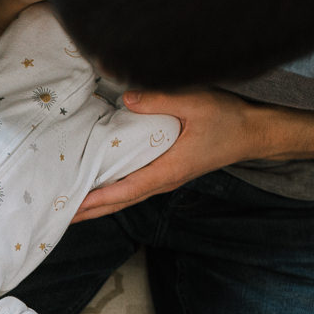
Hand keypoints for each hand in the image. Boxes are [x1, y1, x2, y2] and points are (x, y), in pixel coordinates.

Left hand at [73, 87, 268, 222]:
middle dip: (91, 210)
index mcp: (169, 170)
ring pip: (126, 198)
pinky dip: (113, 193)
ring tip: (72, 207)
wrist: (254, 133)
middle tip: (60, 215)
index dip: (98, 200)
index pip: (126, 190)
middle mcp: (165, 180)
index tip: (74, 207)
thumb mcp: (196, 103)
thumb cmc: (228, 119)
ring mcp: (166, 179)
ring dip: (100, 204)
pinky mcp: (168, 172)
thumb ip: (161, 99)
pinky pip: (135, 188)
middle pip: (121, 202)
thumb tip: (126, 98)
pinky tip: (99, 188)